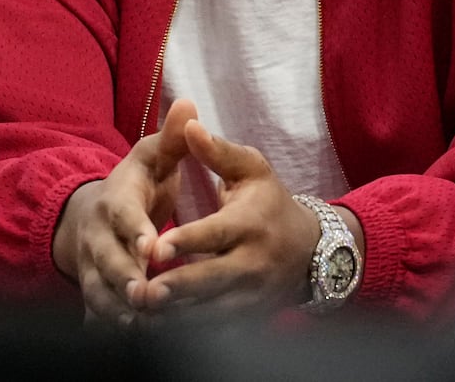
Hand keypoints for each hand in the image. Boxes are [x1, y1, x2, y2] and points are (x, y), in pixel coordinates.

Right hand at [52, 98, 196, 321]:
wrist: (91, 215)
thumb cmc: (135, 184)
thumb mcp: (151, 157)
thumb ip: (172, 138)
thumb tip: (189, 105)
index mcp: (116, 199)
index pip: (123, 215)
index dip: (135, 230)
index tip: (151, 245)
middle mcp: (98, 236)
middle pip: (108, 260)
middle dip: (126, 278)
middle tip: (146, 295)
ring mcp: (93, 266)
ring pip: (100, 292)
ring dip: (120, 309)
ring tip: (143, 324)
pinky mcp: (94, 291)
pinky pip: (99, 313)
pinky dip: (114, 327)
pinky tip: (134, 339)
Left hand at [139, 117, 328, 314]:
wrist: (312, 249)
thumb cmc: (270, 202)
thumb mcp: (251, 169)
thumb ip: (216, 150)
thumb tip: (188, 122)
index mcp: (250, 223)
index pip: (216, 233)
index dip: (187, 241)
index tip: (156, 247)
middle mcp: (253, 262)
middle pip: (212, 279)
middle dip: (178, 288)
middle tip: (144, 292)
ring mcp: (252, 294)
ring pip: (212, 311)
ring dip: (177, 316)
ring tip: (142, 315)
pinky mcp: (250, 317)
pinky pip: (218, 329)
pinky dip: (190, 332)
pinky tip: (160, 332)